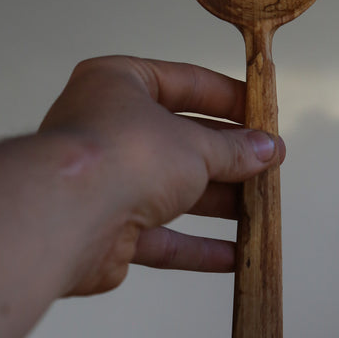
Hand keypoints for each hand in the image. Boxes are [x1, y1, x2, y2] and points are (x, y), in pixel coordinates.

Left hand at [40, 56, 284, 295]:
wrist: (70, 217)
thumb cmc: (123, 155)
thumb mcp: (195, 144)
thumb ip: (233, 150)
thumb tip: (267, 150)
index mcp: (119, 84)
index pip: (183, 82)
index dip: (227, 97)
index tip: (262, 113)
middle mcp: (107, 128)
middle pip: (180, 141)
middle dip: (227, 157)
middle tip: (268, 165)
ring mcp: (105, 180)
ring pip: (171, 191)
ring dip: (217, 202)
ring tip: (260, 209)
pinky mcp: (106, 229)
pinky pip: (158, 236)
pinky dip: (194, 245)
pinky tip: (233, 255)